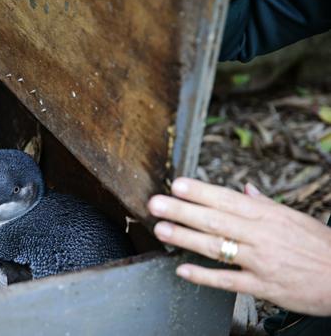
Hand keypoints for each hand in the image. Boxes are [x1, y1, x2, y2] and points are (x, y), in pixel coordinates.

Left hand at [147, 177, 330, 315]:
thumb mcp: (294, 219)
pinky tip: (182, 271)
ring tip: (161, 230)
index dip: (200, 192)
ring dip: (185, 238)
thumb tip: (245, 189)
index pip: (227, 199)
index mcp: (268, 216)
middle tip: (156, 204)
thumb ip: (265, 204)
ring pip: (217, 247)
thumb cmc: (320, 247)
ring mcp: (260, 262)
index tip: (177, 184)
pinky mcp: (262, 286)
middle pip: (215, 220)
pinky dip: (204, 276)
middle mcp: (261, 236)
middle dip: (182, 211)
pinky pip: (228, 281)